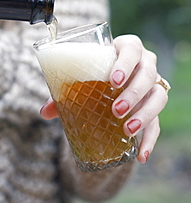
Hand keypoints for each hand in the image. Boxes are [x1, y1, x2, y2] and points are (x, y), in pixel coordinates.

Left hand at [40, 35, 168, 164]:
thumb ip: (64, 91)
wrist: (110, 77)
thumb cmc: (95, 72)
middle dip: (134, 93)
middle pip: (147, 74)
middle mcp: (145, 63)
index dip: (126, 63)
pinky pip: (158, 121)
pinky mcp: (153, 105)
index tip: (113, 80)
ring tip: (128, 129)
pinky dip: (151, 138)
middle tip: (116, 110)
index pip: (132, 49)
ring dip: (145, 114)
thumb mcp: (82, 76)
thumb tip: (44, 112)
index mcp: (126, 48)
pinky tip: (141, 154)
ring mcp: (152, 84)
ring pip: (158, 96)